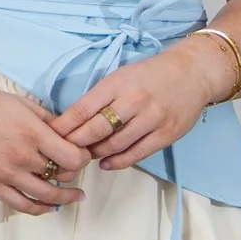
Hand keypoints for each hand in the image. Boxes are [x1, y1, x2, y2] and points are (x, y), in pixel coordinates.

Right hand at [0, 78, 89, 214]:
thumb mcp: (22, 104)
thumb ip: (49, 121)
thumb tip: (70, 137)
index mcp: (32, 132)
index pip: (73, 157)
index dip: (83, 158)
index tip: (81, 155)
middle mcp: (21, 156)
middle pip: (62, 175)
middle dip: (73, 173)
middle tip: (73, 170)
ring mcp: (5, 173)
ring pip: (46, 196)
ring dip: (65, 197)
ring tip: (75, 196)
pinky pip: (22, 204)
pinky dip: (40, 209)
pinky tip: (50, 206)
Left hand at [50, 35, 233, 172]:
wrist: (191, 74)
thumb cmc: (148, 76)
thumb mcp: (118, 77)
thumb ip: (99, 97)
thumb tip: (72, 121)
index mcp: (115, 84)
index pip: (82, 109)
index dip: (64, 127)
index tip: (49, 137)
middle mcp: (133, 101)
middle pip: (96, 129)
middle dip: (75, 144)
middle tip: (62, 153)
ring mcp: (152, 119)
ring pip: (116, 144)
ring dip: (96, 154)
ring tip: (83, 158)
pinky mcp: (167, 134)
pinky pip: (138, 153)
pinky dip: (119, 161)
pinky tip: (106, 164)